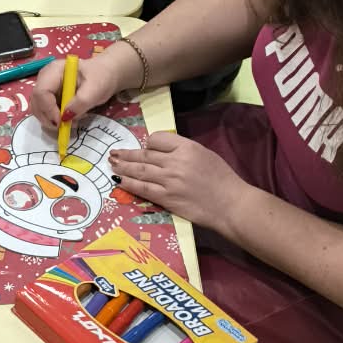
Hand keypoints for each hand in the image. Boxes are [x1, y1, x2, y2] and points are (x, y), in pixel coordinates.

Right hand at [29, 42, 139, 132]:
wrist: (105, 74)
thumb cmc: (101, 77)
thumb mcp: (95, 90)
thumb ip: (80, 103)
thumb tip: (65, 117)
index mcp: (55, 70)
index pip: (41, 91)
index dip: (48, 109)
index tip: (61, 122)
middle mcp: (46, 78)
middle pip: (36, 101)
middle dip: (48, 118)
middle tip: (65, 127)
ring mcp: (46, 87)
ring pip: (38, 109)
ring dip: (51, 121)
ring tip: (70, 122)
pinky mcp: (49, 97)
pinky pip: (45, 112)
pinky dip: (54, 120)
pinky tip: (68, 119)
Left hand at [108, 131, 249, 232]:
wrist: (230, 204)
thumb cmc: (222, 179)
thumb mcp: (205, 154)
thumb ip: (184, 151)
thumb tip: (164, 153)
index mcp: (187, 147)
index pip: (157, 139)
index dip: (149, 143)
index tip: (146, 149)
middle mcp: (175, 162)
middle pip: (145, 154)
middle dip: (127, 154)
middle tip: (113, 153)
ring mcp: (169, 180)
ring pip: (140, 170)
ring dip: (123, 167)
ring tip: (111, 164)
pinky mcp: (166, 198)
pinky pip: (142, 188)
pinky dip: (129, 183)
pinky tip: (119, 180)